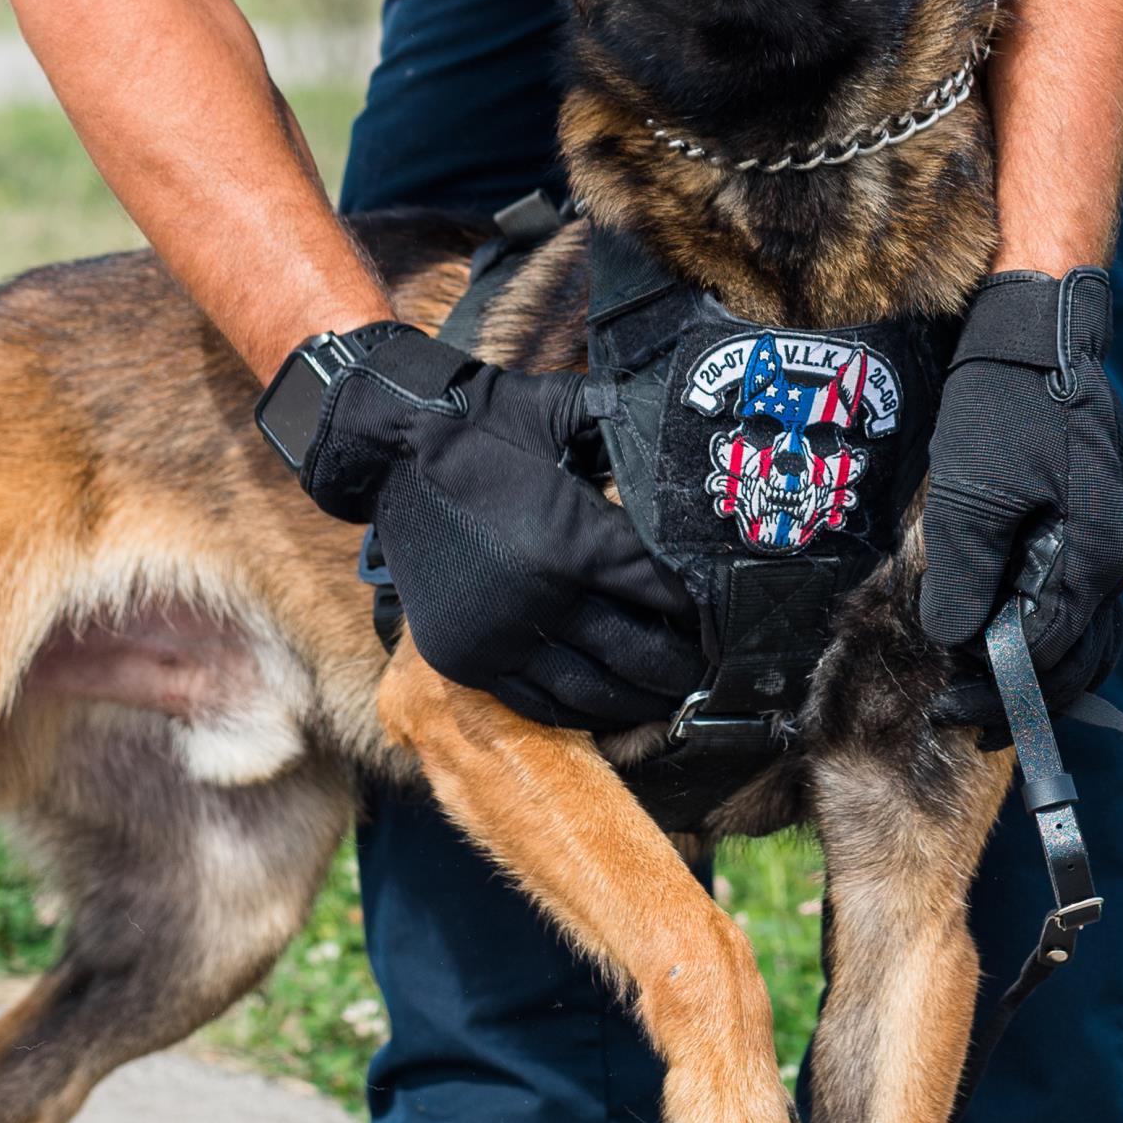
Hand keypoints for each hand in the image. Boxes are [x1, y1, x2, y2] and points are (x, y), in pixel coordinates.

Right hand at [264, 323, 702, 728]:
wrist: (393, 449)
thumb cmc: (489, 424)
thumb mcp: (566, 412)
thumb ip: (627, 425)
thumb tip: (689, 429)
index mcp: (571, 539)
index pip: (661, 591)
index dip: (701, 608)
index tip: (729, 614)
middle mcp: (538, 598)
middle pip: (638, 653)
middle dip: (683, 666)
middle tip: (711, 668)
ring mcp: (499, 635)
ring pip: (592, 691)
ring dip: (640, 700)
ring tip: (672, 696)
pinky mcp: (465, 657)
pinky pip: (538, 702)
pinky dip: (582, 710)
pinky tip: (611, 705)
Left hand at [918, 269, 1122, 728]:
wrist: (1041, 327)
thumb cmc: (1003, 401)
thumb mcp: (969, 493)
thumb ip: (965, 576)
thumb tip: (955, 642)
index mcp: (1096, 552)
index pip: (1049, 652)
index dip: (997, 689)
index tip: (949, 709)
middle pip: (1081, 654)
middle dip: (1025, 694)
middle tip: (967, 720)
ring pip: (1090, 629)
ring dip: (1042, 664)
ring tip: (990, 691)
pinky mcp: (1111, 515)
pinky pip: (1086, 591)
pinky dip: (1052, 622)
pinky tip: (1015, 630)